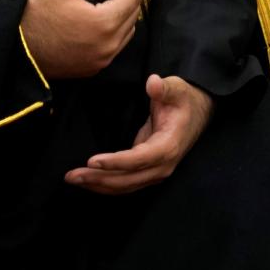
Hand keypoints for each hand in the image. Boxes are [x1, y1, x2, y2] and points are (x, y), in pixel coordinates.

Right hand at [20, 0, 140, 78]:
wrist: (17, 49)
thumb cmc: (36, 13)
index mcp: (104, 23)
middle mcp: (108, 45)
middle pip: (132, 15)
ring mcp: (102, 59)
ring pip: (126, 32)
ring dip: (124, 14)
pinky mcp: (94, 68)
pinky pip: (115, 47)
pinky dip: (116, 30)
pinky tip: (104, 19)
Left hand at [65, 74, 213, 194]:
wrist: (198, 113)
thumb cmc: (184, 100)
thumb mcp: (176, 89)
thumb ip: (164, 88)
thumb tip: (152, 82)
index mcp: (168, 146)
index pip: (139, 159)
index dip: (115, 162)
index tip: (92, 161)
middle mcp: (163, 165)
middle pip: (128, 179)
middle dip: (99, 179)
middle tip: (71, 175)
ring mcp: (156, 171)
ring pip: (124, 186)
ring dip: (98, 185)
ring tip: (73, 179)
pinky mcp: (148, 171)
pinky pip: (125, 184)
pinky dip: (106, 185)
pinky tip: (88, 181)